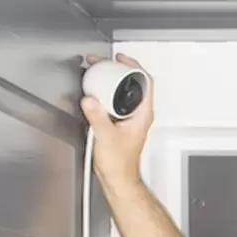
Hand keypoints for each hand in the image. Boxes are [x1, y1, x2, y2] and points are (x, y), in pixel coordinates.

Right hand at [80, 53, 154, 184]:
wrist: (117, 178)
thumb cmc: (119, 163)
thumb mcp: (106, 136)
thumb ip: (97, 116)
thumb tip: (91, 100)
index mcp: (142, 114)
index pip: (145, 82)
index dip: (134, 66)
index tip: (121, 58)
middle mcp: (138, 115)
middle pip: (133, 84)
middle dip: (117, 70)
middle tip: (103, 63)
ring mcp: (129, 118)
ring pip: (122, 93)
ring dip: (110, 81)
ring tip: (96, 73)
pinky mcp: (119, 123)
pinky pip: (113, 102)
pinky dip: (104, 93)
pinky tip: (93, 92)